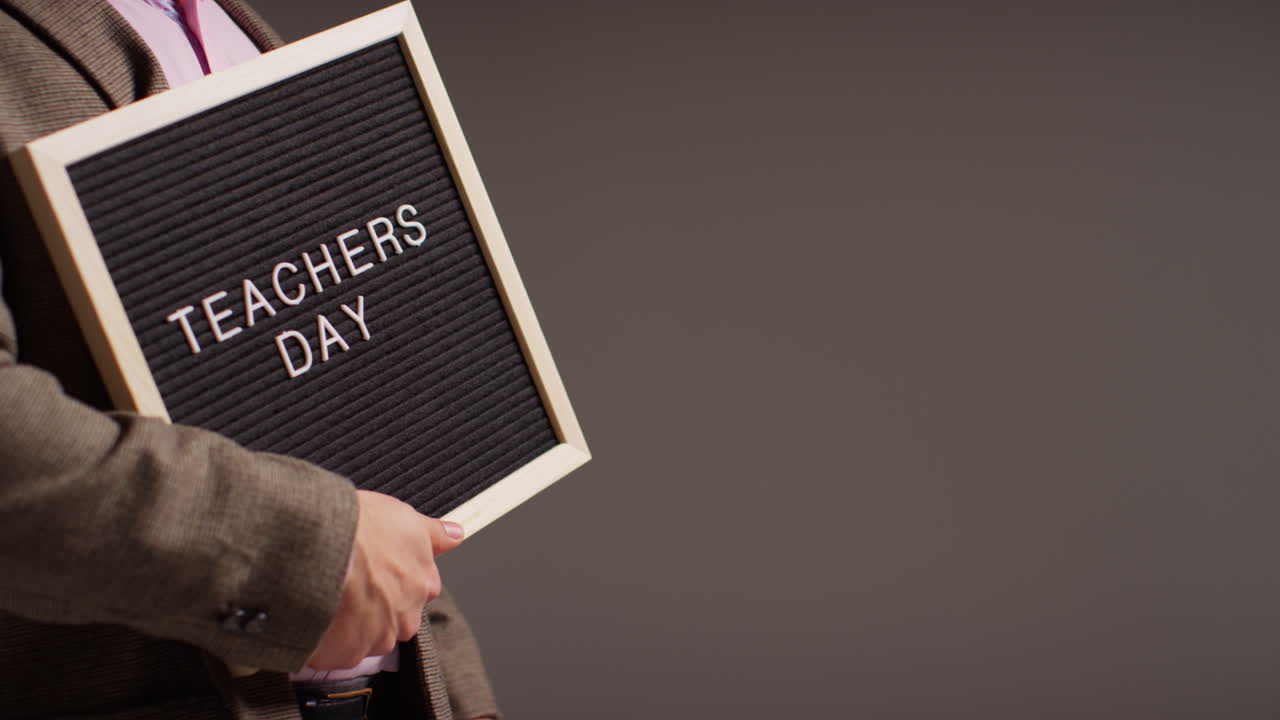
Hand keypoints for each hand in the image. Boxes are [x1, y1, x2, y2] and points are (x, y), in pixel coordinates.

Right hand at [305, 489, 463, 669]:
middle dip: (376, 608)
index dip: (395, 581)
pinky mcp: (348, 654)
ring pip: (367, 638)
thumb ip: (434, 534)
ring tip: (329, 600)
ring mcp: (378, 637)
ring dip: (351, 627)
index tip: (377, 573)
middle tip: (350, 586)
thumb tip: (456, 535)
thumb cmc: (361, 528)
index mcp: (424, 583)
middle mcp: (407, 615)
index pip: (419, 591)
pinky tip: (318, 617)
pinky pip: (338, 653)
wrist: (323, 548)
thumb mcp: (405, 518)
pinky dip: (327, 642)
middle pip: (395, 619)